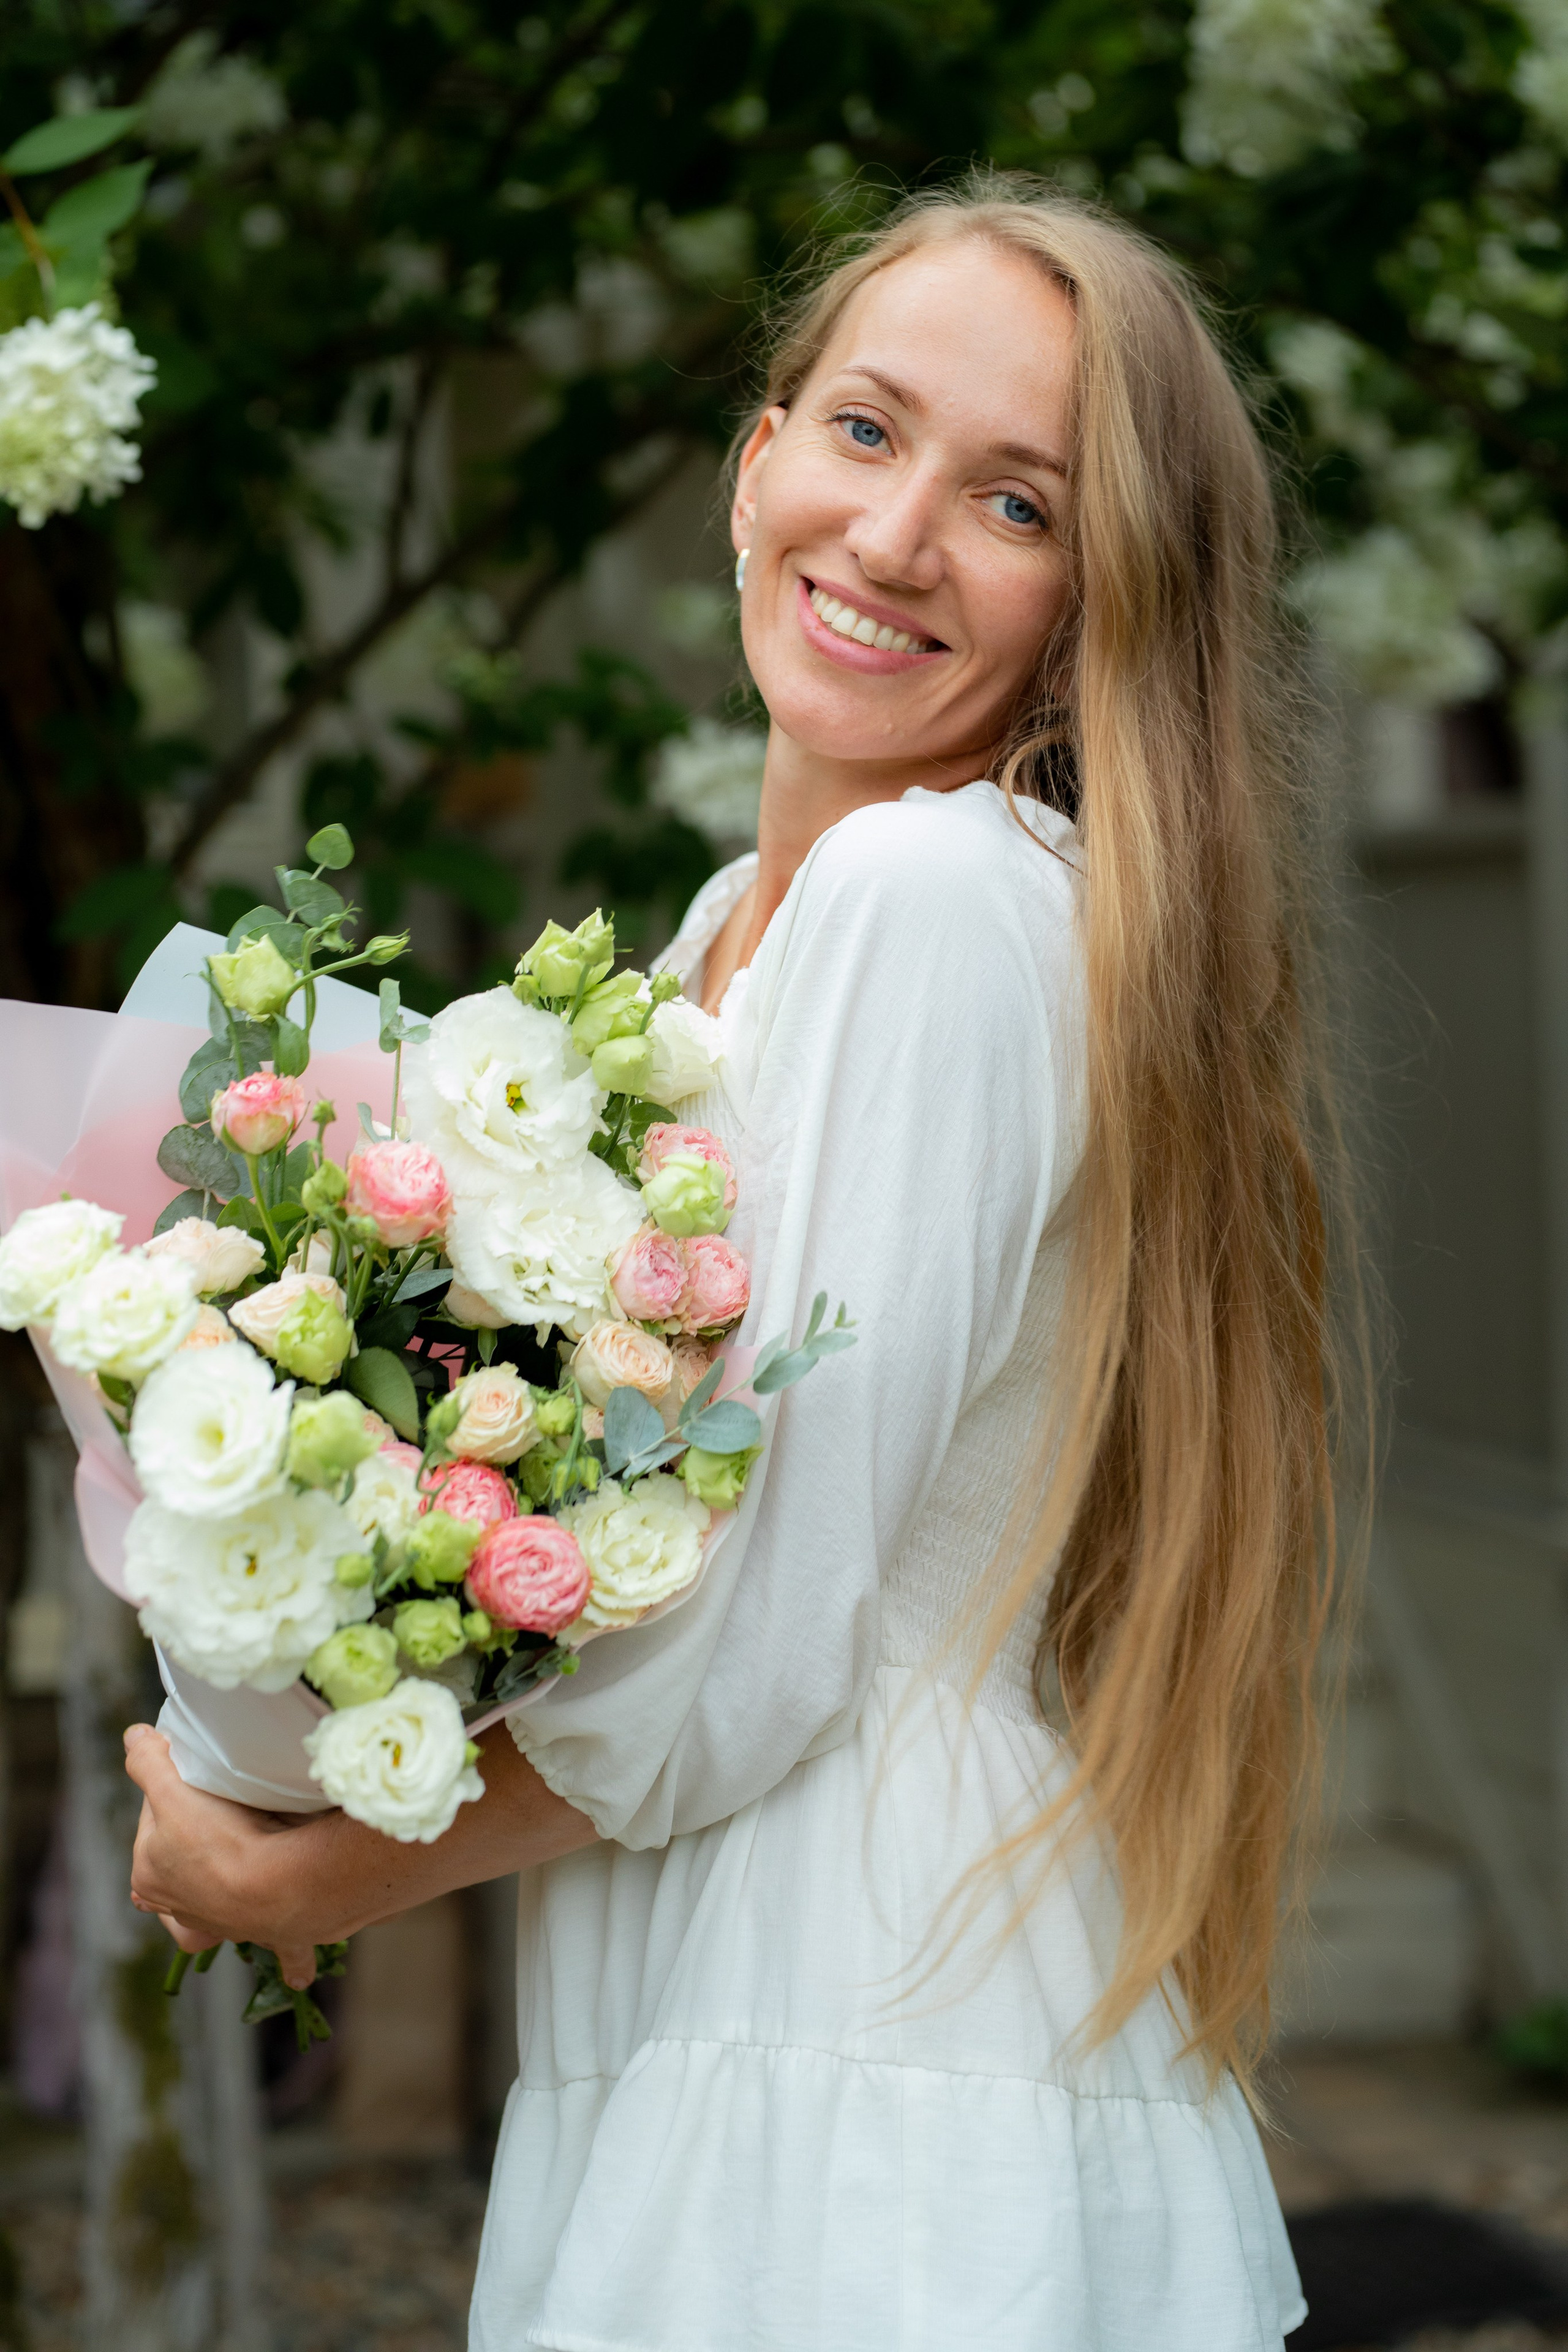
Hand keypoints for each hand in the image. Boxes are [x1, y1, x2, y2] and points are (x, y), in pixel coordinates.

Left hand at [124, 1724, 322, 1987]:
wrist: (278, 1887)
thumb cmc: (220, 1841)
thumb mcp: (174, 1793)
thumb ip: (148, 1763)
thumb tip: (133, 1737)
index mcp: (149, 1878)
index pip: (153, 1824)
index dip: (170, 1795)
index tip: (194, 1776)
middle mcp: (182, 1910)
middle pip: (182, 1870)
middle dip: (191, 1855)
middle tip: (220, 1818)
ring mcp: (226, 1927)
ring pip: (217, 1919)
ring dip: (224, 1910)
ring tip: (234, 1892)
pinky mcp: (273, 1937)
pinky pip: (283, 1953)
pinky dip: (292, 1962)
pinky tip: (299, 1974)